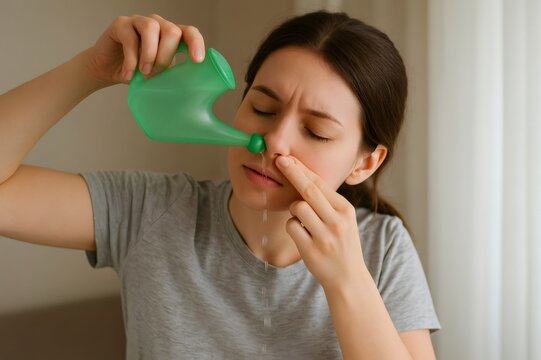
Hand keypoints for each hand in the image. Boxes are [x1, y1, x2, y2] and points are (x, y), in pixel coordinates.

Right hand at [84, 14, 204, 85]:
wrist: (109, 70)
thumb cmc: (138, 73)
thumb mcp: (159, 76)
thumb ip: (172, 76)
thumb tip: (188, 90)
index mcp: (172, 36)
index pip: (190, 32)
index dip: (196, 43)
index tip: (197, 61)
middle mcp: (158, 24)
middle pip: (172, 31)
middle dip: (166, 55)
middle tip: (156, 73)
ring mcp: (139, 21)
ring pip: (151, 28)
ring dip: (150, 54)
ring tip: (143, 72)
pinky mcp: (121, 24)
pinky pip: (130, 38)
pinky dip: (131, 60)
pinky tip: (128, 75)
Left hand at [275, 155, 366, 290]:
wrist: (348, 278)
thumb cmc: (341, 243)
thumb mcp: (343, 219)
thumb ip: (327, 201)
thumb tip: (303, 174)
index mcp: (345, 210)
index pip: (321, 183)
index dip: (302, 169)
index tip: (288, 158)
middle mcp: (337, 221)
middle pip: (308, 190)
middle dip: (292, 173)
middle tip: (279, 160)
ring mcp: (324, 236)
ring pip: (297, 208)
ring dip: (294, 209)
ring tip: (304, 220)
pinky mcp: (311, 250)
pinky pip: (291, 227)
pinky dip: (292, 227)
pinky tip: (303, 235)